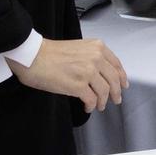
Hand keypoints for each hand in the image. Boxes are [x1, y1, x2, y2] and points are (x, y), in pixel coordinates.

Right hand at [9, 38, 127, 111]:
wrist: (33, 56)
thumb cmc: (49, 53)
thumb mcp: (78, 47)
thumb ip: (92, 57)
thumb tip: (101, 73)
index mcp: (97, 48)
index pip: (116, 65)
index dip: (122, 78)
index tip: (123, 85)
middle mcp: (96, 58)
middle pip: (114, 80)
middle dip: (116, 93)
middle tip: (116, 99)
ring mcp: (88, 72)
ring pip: (105, 91)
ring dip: (103, 101)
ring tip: (98, 105)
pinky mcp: (78, 86)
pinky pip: (92, 100)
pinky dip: (91, 105)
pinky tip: (88, 107)